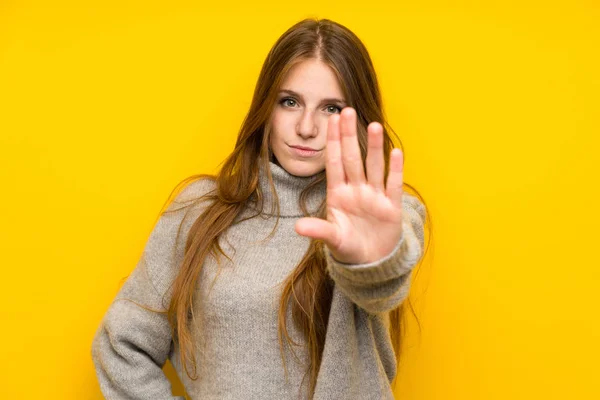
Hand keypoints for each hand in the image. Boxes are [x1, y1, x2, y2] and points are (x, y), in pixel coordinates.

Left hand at [295, 107, 404, 264]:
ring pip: (373, 166)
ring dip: (374, 147)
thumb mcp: (332, 238)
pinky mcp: (391, 207)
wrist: (370, 262)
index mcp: (338, 194)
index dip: (333, 142)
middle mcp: (356, 190)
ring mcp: (374, 197)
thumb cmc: (348, 246)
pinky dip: (395, 169)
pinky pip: (393, 184)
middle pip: (353, 158)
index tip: (331, 120)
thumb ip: (318, 230)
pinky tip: (396, 152)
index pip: (335, 163)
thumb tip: (297, 228)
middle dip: (349, 135)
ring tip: (373, 124)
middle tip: (347, 110)